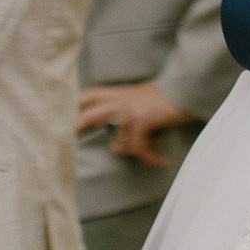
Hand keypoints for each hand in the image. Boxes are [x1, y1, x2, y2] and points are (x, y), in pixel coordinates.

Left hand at [78, 81, 195, 167]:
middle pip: (88, 115)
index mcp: (119, 94)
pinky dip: (151, 157)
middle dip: (76, 129)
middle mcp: (120, 102)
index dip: (74, 107)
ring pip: (116, 144)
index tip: (61, 119)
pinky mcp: (141, 122)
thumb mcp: (144, 96)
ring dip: (134, 151)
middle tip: (69, 142)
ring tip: (152, 148)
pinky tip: (160, 160)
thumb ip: (128, 105)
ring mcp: (129, 112)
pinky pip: (138, 149)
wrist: (188, 88)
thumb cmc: (169, 96)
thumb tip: (122, 130)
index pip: (89, 96)